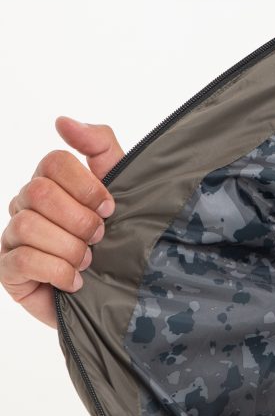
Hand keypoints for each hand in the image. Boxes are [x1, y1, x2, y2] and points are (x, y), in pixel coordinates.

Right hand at [0, 117, 123, 327]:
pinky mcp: (8, 270)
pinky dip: (57, 271)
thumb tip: (61, 121)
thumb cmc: (122, 239)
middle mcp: (26, 205)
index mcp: (50, 181)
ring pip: (28, 225)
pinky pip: (21, 260)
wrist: (123, 295)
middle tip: (100, 238)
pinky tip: (74, 282)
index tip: (110, 208)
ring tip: (89, 262)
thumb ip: (99, 145)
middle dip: (80, 219)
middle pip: (39, 192)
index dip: (86, 186)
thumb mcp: (122, 184)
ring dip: (70, 248)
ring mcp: (13, 237)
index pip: (54, 162)